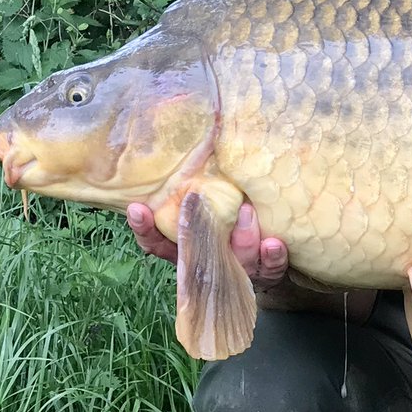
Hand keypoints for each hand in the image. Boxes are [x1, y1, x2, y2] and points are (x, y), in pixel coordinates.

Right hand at [126, 201, 289, 290]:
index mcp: (188, 248)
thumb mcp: (210, 204)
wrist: (271, 254)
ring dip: (242, 238)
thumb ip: (197, 187)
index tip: (137, 208)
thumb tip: (194, 140)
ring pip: (237, 259)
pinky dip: (272, 257)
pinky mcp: (267, 271)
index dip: (145, 228)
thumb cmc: (233, 220)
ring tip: (247, 212)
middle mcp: (211, 261)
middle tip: (198, 201)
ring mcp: (239, 268)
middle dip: (196, 231)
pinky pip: (271, 268)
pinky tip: (273, 243)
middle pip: (197, 253)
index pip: (156, 243)